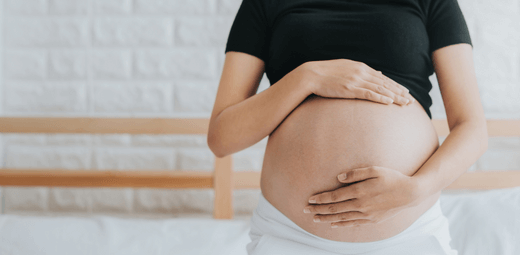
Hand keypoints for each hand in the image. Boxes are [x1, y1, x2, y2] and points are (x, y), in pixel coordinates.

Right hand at [302, 59, 415, 104]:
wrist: (310, 75)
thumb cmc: (326, 74)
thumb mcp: (346, 68)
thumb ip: (362, 72)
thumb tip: (378, 74)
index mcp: (361, 67)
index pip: (383, 78)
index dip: (395, 85)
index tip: (405, 92)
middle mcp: (361, 72)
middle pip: (385, 83)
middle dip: (399, 92)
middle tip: (411, 100)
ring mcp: (356, 80)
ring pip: (380, 89)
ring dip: (394, 96)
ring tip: (405, 103)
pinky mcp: (350, 88)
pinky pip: (369, 94)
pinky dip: (381, 98)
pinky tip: (390, 102)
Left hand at [303, 166, 421, 227]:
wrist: (410, 193)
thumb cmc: (392, 178)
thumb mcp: (374, 170)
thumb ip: (355, 173)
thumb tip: (338, 177)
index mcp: (360, 192)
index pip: (334, 196)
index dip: (321, 199)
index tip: (310, 199)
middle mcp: (361, 205)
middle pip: (335, 209)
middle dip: (318, 209)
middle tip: (305, 210)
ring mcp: (366, 215)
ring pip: (341, 218)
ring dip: (326, 218)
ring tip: (315, 219)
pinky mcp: (372, 220)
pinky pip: (353, 224)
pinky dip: (341, 224)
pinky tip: (333, 224)